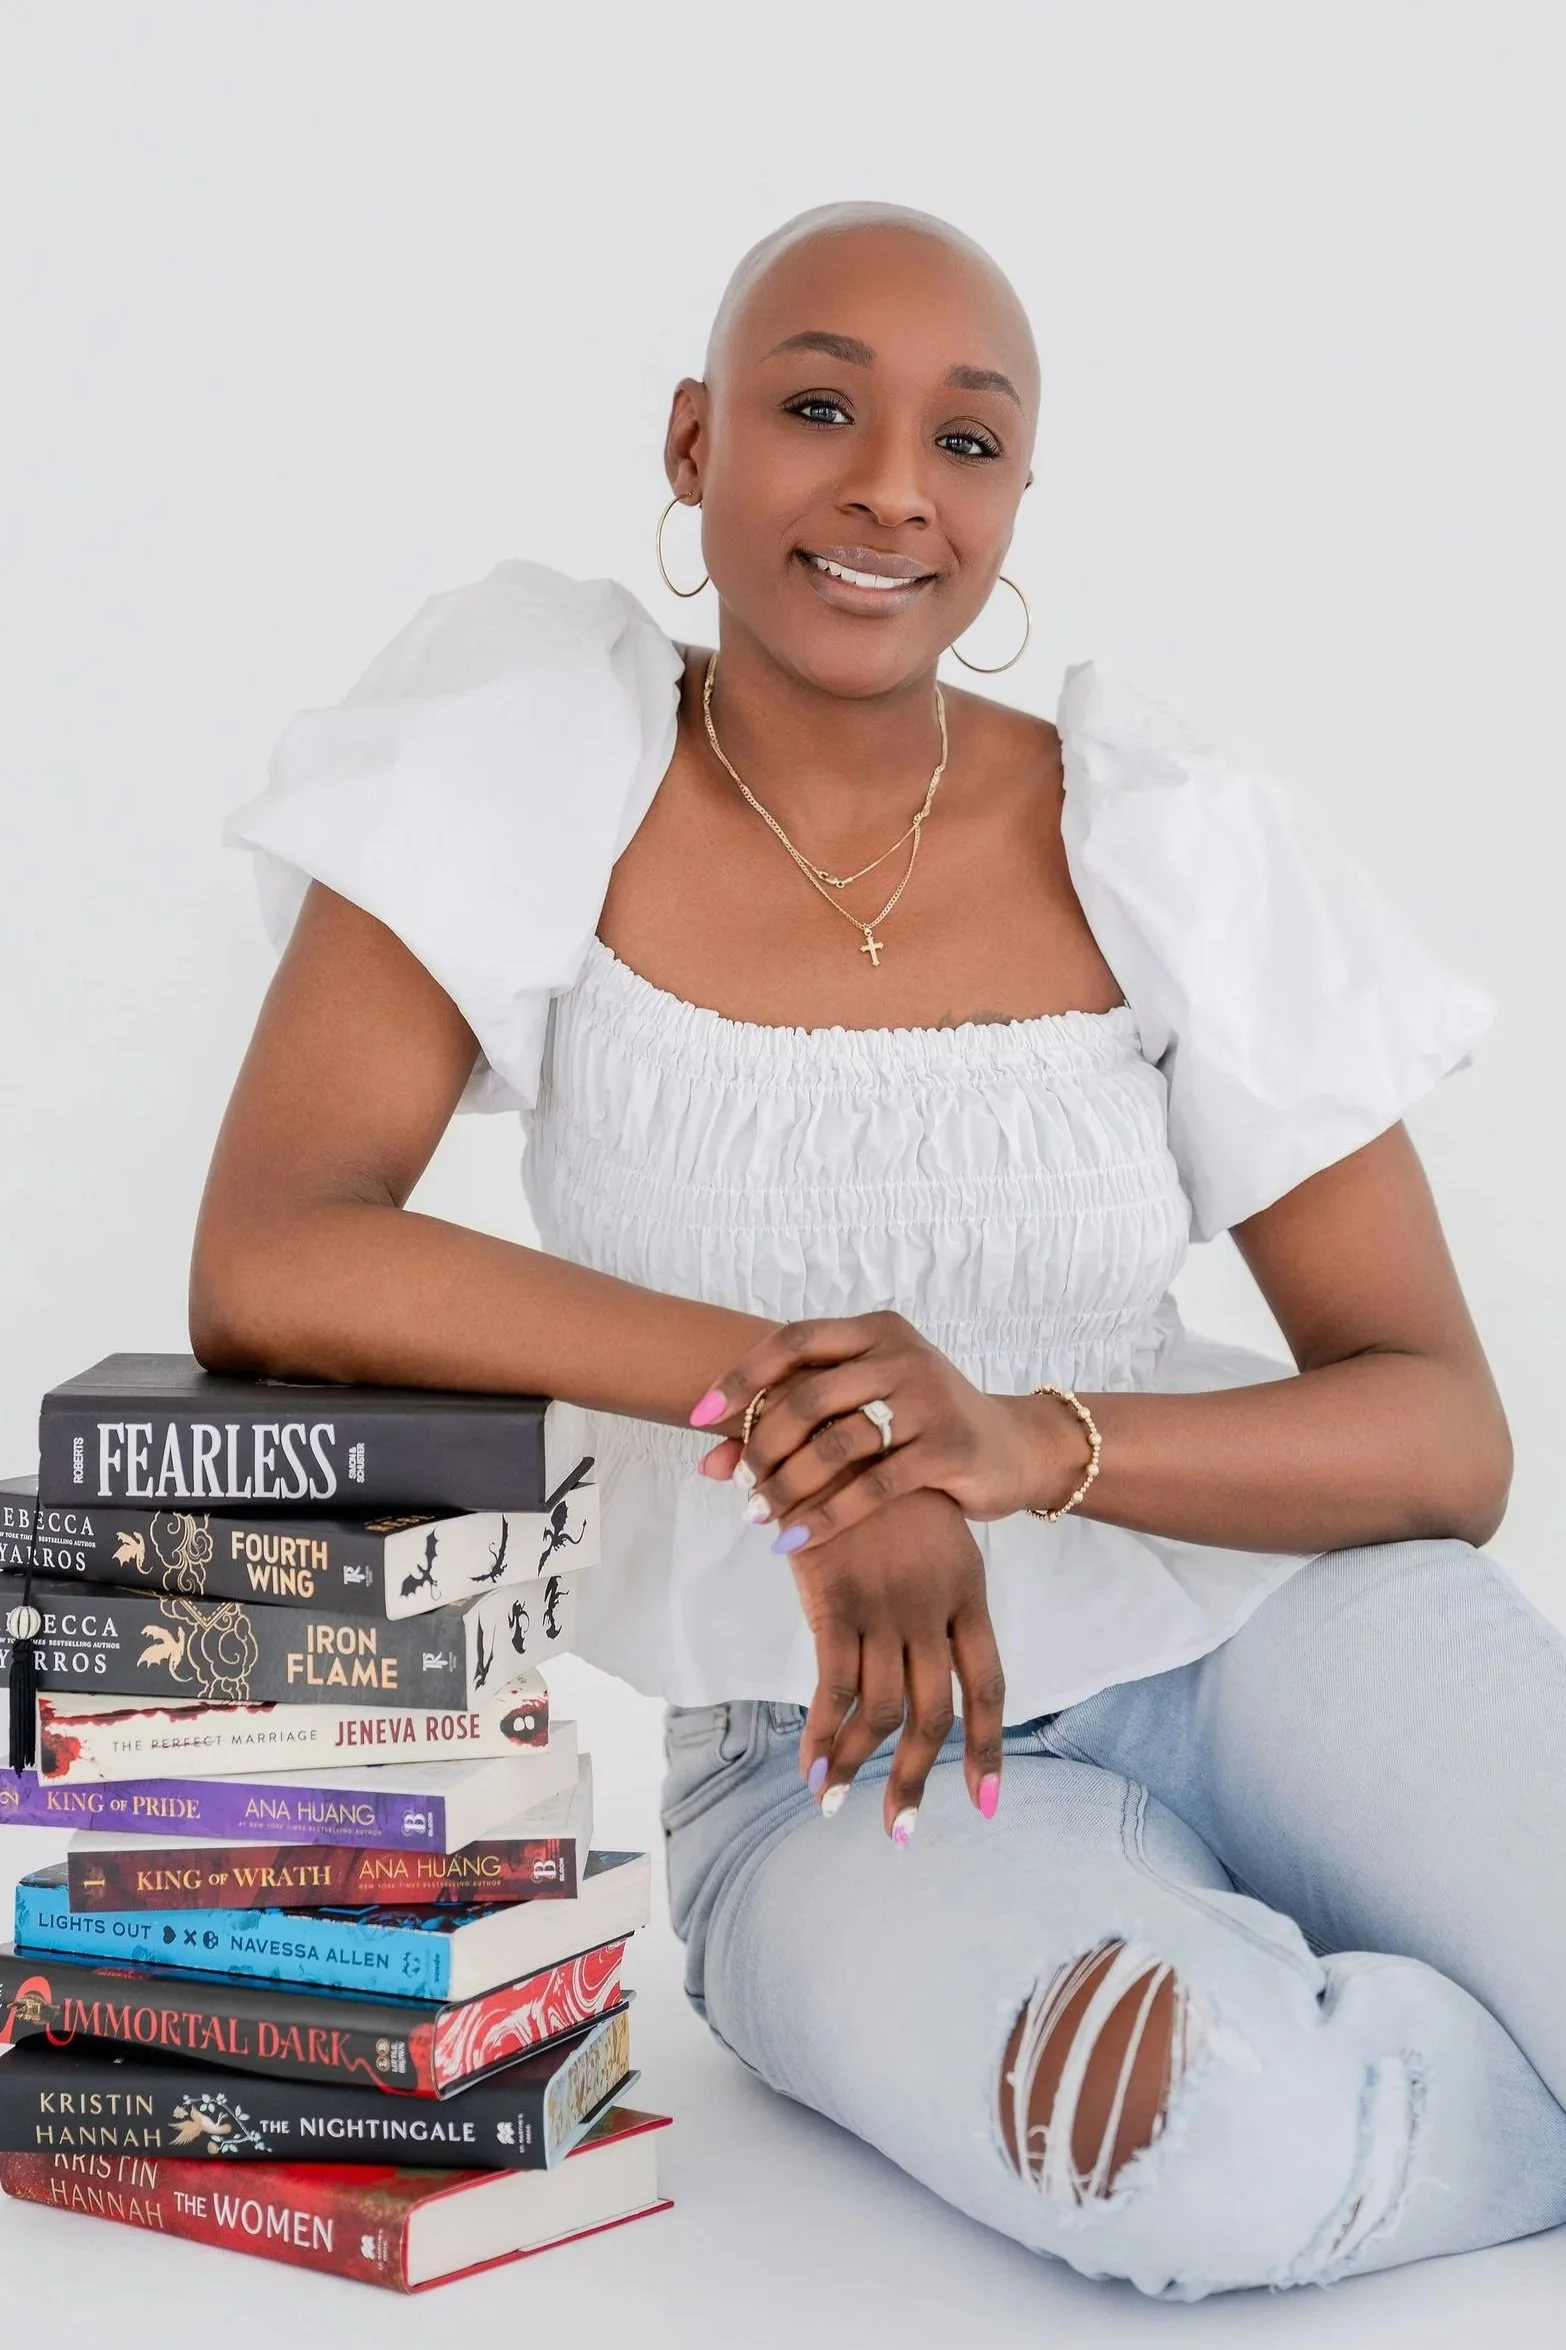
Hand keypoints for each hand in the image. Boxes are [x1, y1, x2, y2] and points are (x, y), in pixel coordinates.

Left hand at [688, 1312, 1090, 1548]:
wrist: (1013, 1448)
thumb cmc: (925, 1426)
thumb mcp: (866, 1410)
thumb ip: (795, 1425)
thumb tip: (708, 1463)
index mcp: (877, 1331)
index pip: (794, 1340)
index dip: (741, 1375)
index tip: (699, 1415)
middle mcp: (902, 1354)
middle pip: (808, 1394)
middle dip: (760, 1441)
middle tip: (737, 1480)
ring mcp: (929, 1398)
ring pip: (835, 1442)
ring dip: (786, 1483)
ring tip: (756, 1512)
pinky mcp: (948, 1447)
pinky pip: (871, 1486)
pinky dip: (825, 1515)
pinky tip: (793, 1539)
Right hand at [787, 1486, 1005, 1838]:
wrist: (845, 1422)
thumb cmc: (881, 1472)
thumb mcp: (927, 1527)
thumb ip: (926, 1588)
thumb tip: (916, 1643)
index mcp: (966, 1592)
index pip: (987, 1686)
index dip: (987, 1748)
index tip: (986, 1801)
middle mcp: (933, 1610)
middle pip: (934, 1716)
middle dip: (916, 1781)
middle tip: (900, 1831)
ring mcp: (887, 1610)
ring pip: (882, 1714)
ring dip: (857, 1768)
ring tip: (835, 1803)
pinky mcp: (837, 1604)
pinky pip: (833, 1690)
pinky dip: (821, 1736)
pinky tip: (809, 1767)